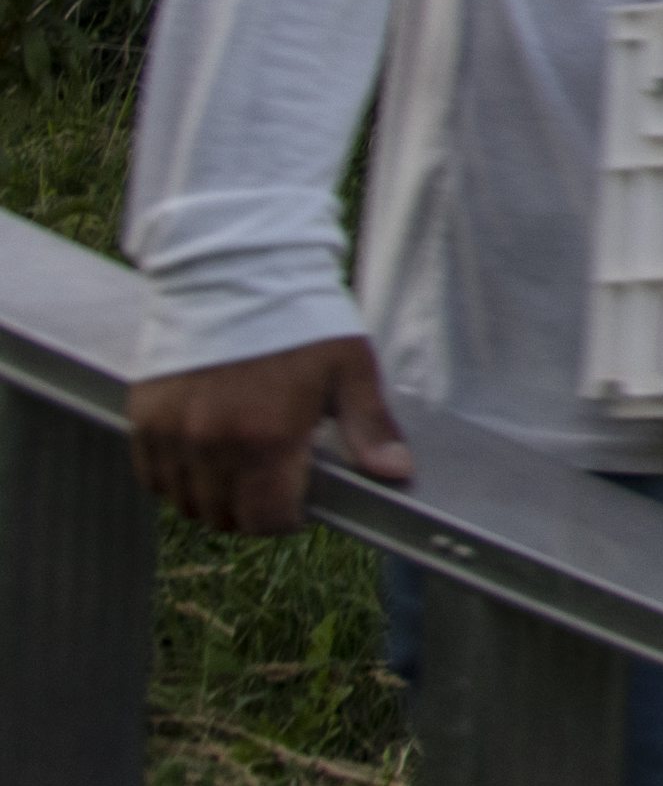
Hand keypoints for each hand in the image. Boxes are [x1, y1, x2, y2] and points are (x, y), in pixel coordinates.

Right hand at [126, 334, 408, 534]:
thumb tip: (396, 474)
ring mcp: (171, 432)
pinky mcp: (143, 417)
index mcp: (267, 436)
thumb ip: (369, 427)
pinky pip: (152, 477)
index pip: (267, 519)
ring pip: (185, 501)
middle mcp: (212, 443)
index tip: (301, 498)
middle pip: (224, 516)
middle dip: (253, 509)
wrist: (233, 266)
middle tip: (274, 481)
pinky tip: (204, 456)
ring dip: (213, 497)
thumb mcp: (350, 367)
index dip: (289, 518)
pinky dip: (175, 479)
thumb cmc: (299, 315)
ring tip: (241, 467)